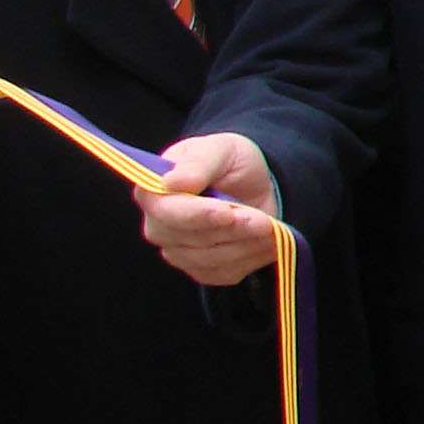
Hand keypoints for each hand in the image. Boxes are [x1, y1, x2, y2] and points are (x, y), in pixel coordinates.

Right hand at [133, 133, 282, 285]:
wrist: (253, 183)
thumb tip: (172, 182)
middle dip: (231, 230)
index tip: (227, 212)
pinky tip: (267, 242)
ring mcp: (178, 251)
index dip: (198, 215)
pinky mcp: (202, 269)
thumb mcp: (220, 149)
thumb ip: (198, 163)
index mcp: (153, 192)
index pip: (167, 212)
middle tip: (262, 221)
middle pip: (191, 240)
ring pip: (211, 260)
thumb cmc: (229, 162)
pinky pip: (224, 273)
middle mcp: (159, 226)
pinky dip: (250, 259)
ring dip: (245, 245)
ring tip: (270, 228)